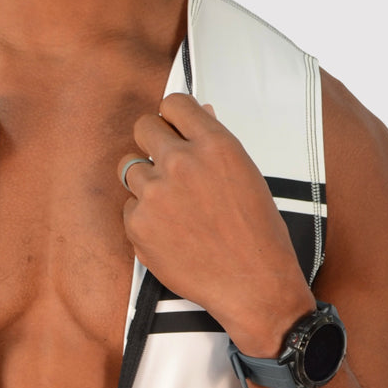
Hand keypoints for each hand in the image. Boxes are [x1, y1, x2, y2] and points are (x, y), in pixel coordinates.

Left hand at [119, 93, 313, 354]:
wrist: (253, 284)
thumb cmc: (257, 232)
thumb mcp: (246, 175)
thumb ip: (215, 144)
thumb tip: (199, 114)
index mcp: (215, 144)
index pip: (174, 103)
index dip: (172, 116)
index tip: (173, 128)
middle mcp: (182, 162)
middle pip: (142, 126)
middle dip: (151, 141)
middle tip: (165, 163)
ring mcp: (156, 193)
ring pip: (130, 168)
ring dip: (147, 182)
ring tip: (174, 207)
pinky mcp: (138, 224)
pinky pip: (130, 207)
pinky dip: (145, 218)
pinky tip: (171, 233)